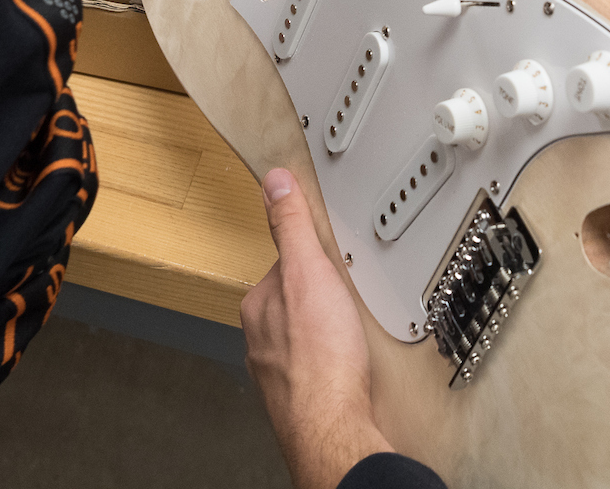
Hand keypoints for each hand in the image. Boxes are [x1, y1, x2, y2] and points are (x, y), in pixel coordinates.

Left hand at [242, 168, 392, 488]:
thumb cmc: (322, 357)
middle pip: (293, 302)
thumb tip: (275, 183)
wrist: (334, 425)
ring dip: (325, 333)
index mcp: (259, 305)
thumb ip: (292, 227)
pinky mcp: (301, 396)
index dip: (312, 261)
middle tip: (345, 298)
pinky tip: (349, 364)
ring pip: (303, 337)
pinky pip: (317, 367)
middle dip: (319, 299)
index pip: (284, 267)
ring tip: (350, 332)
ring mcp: (279, 370)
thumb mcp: (308, 271)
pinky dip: (332, 363)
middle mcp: (261, 338)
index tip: (329, 261)